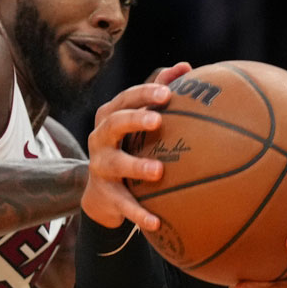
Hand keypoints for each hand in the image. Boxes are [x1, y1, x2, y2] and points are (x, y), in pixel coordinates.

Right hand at [83, 63, 191, 230]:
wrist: (103, 193)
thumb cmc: (130, 145)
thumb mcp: (139, 120)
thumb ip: (160, 91)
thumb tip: (185, 66)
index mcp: (111, 116)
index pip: (126, 98)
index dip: (145, 94)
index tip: (168, 93)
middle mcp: (101, 138)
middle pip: (114, 123)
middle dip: (134, 120)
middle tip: (158, 120)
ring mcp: (100, 166)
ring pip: (114, 163)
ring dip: (136, 165)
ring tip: (160, 171)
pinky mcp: (105, 195)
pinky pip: (122, 204)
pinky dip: (138, 213)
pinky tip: (156, 222)